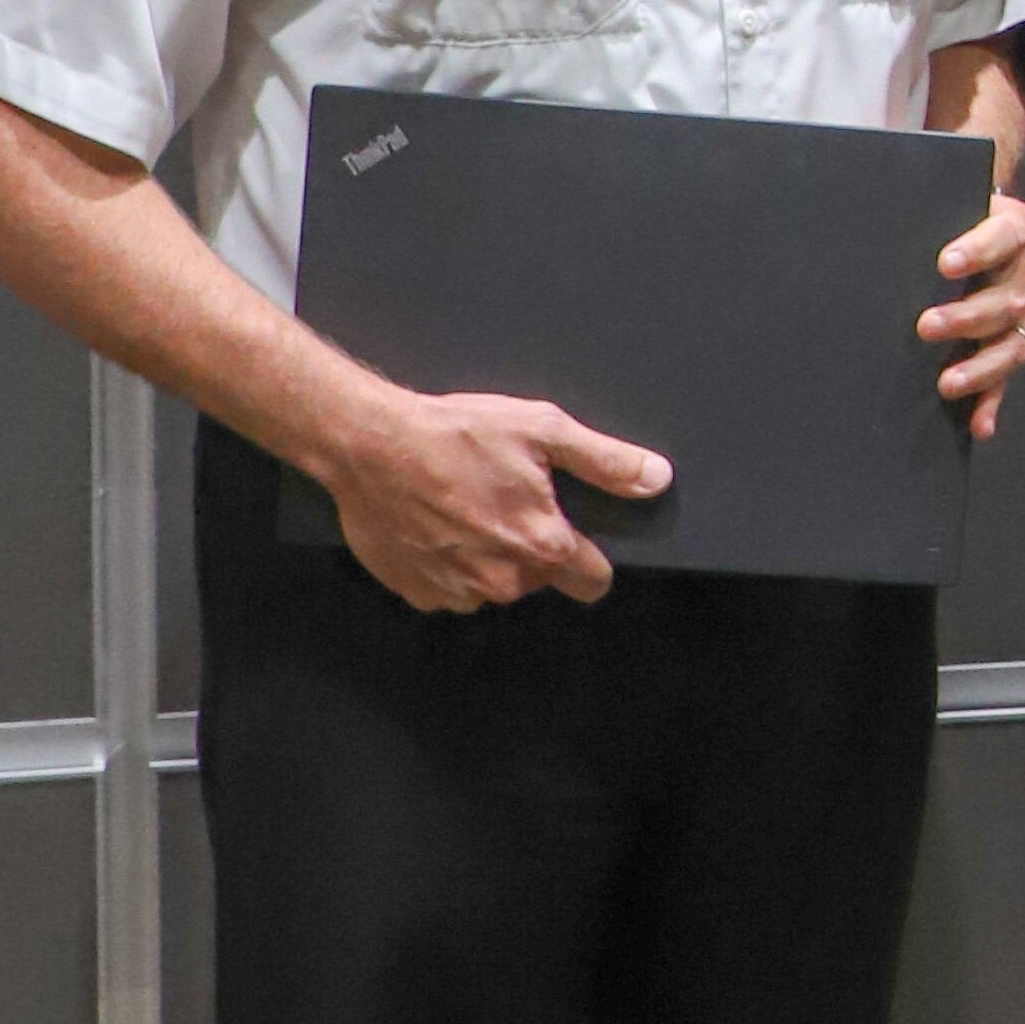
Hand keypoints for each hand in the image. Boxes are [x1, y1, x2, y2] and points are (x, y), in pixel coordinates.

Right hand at [325, 386, 670, 612]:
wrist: (369, 444)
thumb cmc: (455, 434)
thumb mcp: (542, 430)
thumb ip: (604, 461)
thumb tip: (655, 479)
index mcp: (541, 545)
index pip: (594, 580)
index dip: (591, 559)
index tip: (573, 536)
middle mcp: (502, 581)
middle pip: (540, 579)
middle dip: (532, 549)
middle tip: (505, 502)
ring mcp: (456, 592)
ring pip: (493, 586)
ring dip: (488, 557)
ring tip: (466, 508)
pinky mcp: (417, 592)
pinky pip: (450, 589)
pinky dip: (448, 564)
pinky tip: (436, 525)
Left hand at [919, 191, 1024, 439]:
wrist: (964, 228)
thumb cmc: (941, 216)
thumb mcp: (936, 205)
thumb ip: (920, 211)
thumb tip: (866, 211)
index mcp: (1013, 226)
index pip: (1007, 234)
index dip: (980, 250)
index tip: (945, 265)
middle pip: (1012, 298)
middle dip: (968, 316)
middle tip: (925, 326)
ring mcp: (1024, 310)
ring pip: (1015, 343)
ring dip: (982, 366)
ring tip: (946, 383)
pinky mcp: (1012, 343)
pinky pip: (1006, 377)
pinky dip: (992, 401)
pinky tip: (979, 424)